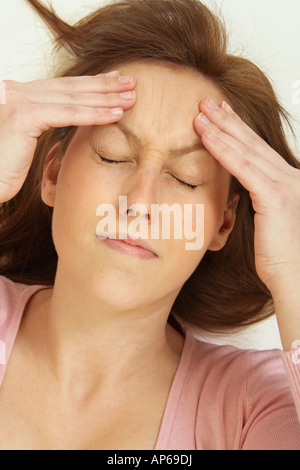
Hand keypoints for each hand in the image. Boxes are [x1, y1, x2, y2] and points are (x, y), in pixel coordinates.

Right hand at [0, 71, 135, 201]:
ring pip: (73, 99)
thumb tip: (65, 123)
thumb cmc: (3, 168)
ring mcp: (19, 101)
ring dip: (105, 98)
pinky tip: (115, 114)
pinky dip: (93, 114)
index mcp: (20, 95)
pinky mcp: (23, 117)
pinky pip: (67, 114)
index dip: (91, 84)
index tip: (115, 82)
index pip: (63, 88)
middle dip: (104, 85)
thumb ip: (41, 124)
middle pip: (71, 87)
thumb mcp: (25, 141)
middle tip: (131, 82)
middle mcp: (18, 91)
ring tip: (131, 97)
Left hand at [194, 97, 299, 295]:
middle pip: (252, 143)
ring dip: (220, 129)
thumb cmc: (281, 259)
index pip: (257, 151)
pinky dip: (223, 150)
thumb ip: (259, 204)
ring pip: (246, 150)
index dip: (238, 130)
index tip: (220, 116)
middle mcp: (289, 177)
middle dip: (227, 120)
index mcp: (287, 183)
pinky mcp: (275, 196)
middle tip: (207, 102)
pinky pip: (243, 167)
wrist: (296, 279)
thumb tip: (241, 197)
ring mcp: (285, 184)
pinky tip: (206, 136)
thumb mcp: (268, 225)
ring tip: (200, 112)